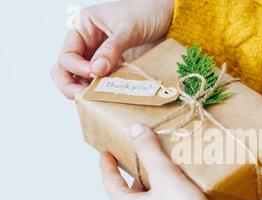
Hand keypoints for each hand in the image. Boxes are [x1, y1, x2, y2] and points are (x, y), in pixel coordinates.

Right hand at [51, 0, 173, 98]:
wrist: (169, 18)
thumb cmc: (147, 13)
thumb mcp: (128, 28)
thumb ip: (112, 49)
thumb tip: (96, 70)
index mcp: (83, 27)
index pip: (67, 55)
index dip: (76, 68)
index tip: (94, 74)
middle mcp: (87, 43)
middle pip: (65, 70)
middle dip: (70, 85)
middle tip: (84, 96)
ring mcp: (99, 58)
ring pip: (80, 80)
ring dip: (86, 91)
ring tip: (98, 98)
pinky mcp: (114, 69)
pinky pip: (102, 83)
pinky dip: (102, 92)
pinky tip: (111, 96)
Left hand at [100, 123, 218, 199]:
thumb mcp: (165, 175)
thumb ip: (149, 151)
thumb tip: (134, 131)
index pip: (110, 182)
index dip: (107, 165)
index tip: (105, 153)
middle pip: (129, 195)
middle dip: (135, 177)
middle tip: (143, 161)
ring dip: (152, 191)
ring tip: (165, 176)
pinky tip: (180, 196)